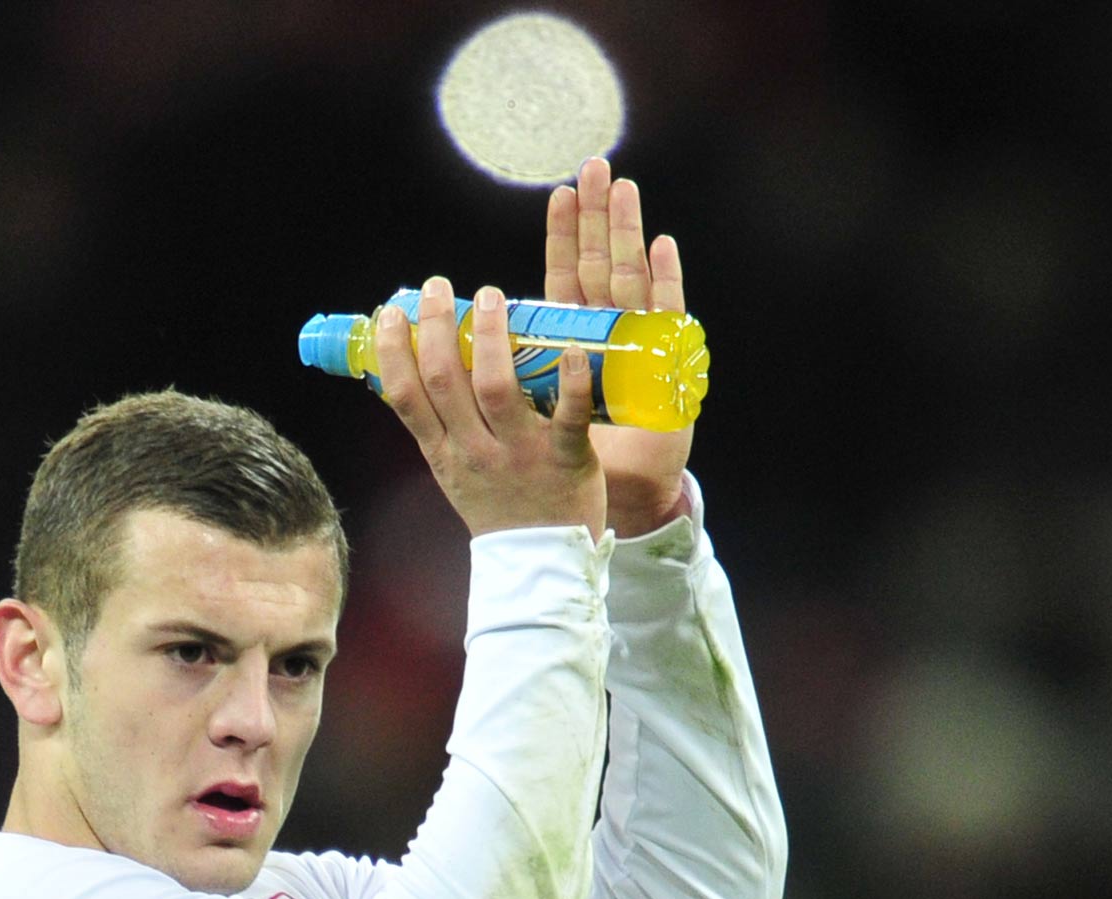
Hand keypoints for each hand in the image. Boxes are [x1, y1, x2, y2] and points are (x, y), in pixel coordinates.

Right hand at [375, 275, 605, 543]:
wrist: (541, 566)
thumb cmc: (500, 511)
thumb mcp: (454, 473)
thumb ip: (439, 428)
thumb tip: (413, 377)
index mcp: (444, 454)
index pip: (406, 397)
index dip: (394, 352)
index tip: (392, 314)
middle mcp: (475, 452)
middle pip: (445, 382)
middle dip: (437, 329)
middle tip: (438, 287)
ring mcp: (520, 455)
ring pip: (496, 389)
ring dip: (491, 339)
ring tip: (490, 297)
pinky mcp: (566, 459)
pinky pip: (568, 417)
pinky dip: (570, 381)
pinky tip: (570, 346)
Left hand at [547, 156, 693, 535]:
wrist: (598, 518)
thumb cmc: (562, 474)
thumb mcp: (531, 421)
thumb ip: (509, 385)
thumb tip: (448, 362)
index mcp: (575, 348)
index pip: (569, 279)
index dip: (565, 238)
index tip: (560, 193)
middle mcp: (606, 343)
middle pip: (598, 267)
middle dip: (595, 218)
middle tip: (594, 166)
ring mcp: (635, 354)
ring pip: (628, 282)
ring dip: (623, 233)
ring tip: (621, 186)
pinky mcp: (663, 375)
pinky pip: (662, 324)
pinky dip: (663, 283)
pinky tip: (662, 245)